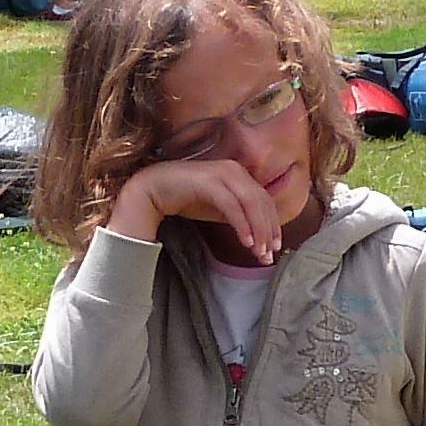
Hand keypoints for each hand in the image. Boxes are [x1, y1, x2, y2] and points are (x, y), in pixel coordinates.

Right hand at [114, 156, 290, 262]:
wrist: (152, 189)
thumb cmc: (184, 198)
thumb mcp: (217, 208)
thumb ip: (237, 214)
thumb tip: (258, 234)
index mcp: (239, 174)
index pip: (264, 200)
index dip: (272, 224)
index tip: (274, 247)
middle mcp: (234, 170)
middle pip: (261, 202)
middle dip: (267, 231)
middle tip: (267, 255)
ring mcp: (222, 173)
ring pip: (250, 203)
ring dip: (258, 230)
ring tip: (258, 253)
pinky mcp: (209, 182)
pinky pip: (232, 206)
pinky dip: (241, 224)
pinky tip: (245, 242)